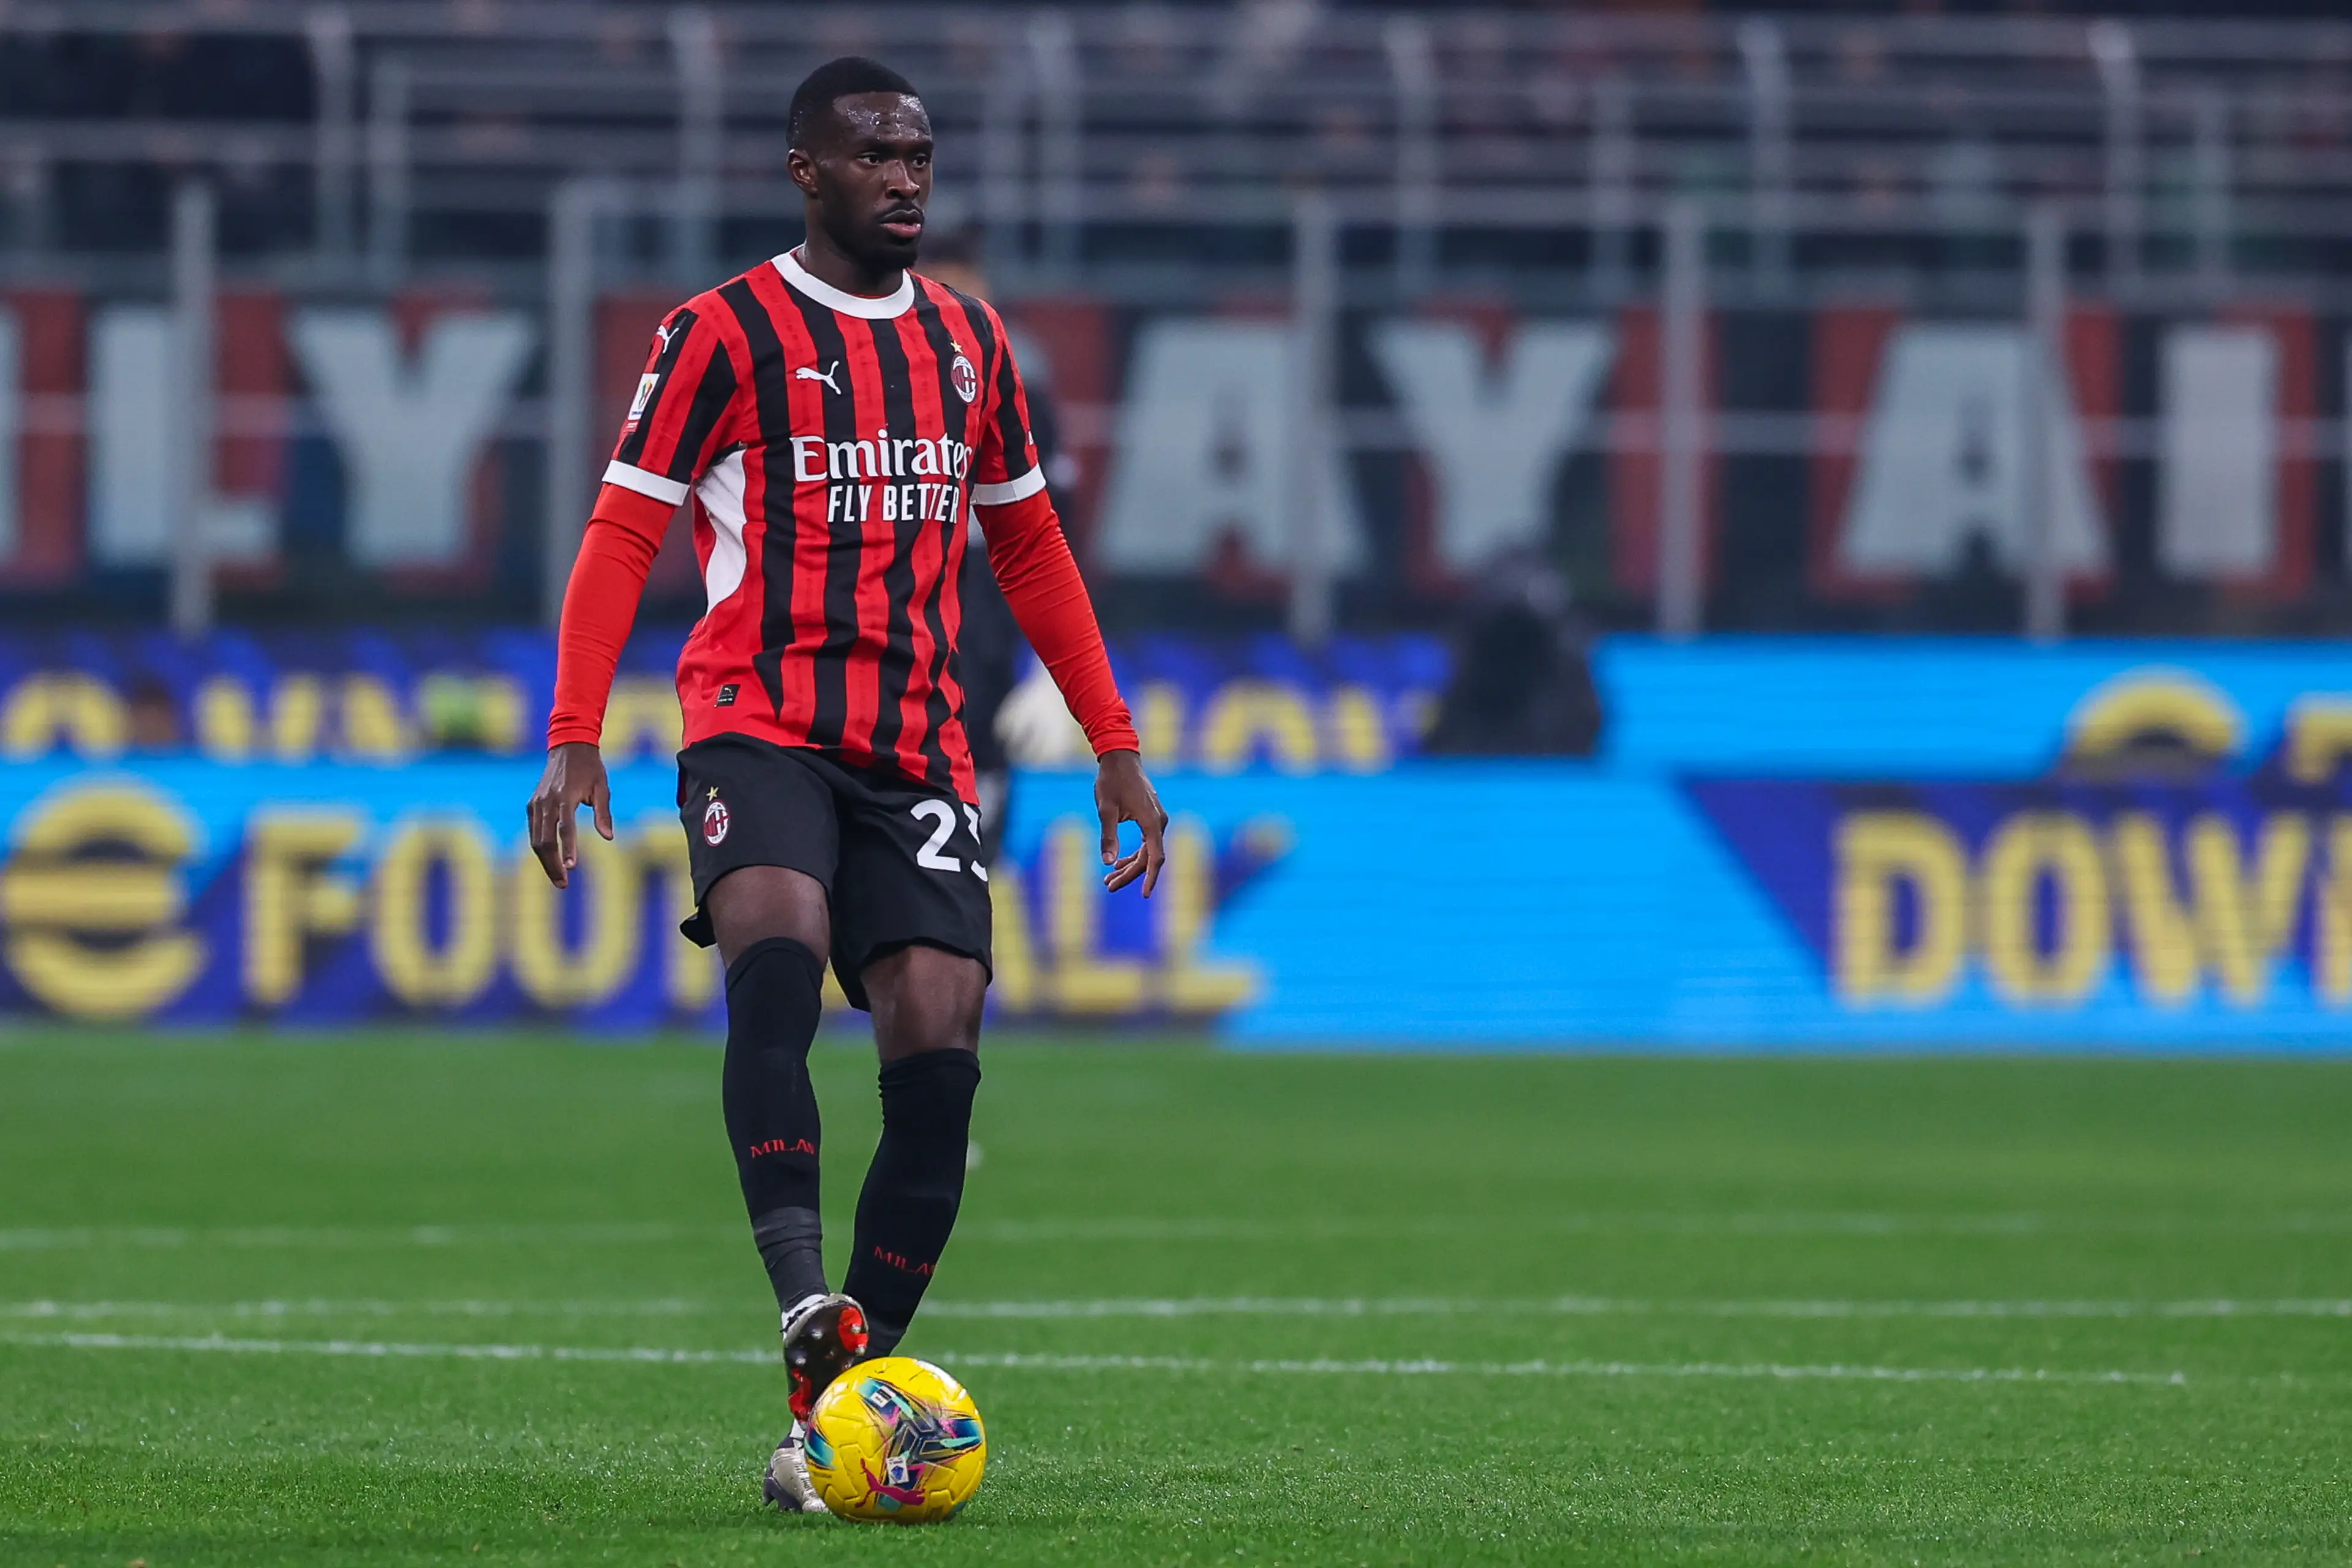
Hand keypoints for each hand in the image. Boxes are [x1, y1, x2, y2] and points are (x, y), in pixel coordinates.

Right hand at [526, 741, 613, 887]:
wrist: (568, 746)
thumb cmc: (590, 768)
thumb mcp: (603, 788)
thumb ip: (604, 814)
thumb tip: (608, 837)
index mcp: (565, 797)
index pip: (565, 829)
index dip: (568, 850)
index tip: (571, 868)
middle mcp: (547, 801)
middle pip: (545, 840)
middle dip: (553, 864)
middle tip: (563, 884)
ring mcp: (536, 803)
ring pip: (536, 839)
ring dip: (545, 861)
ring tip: (558, 878)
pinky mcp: (532, 804)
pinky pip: (534, 831)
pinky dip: (540, 848)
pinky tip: (550, 861)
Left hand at [1095, 749, 1168, 896]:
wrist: (1120, 757)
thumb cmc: (1112, 780)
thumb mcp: (1105, 809)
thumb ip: (1108, 837)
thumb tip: (1108, 863)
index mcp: (1151, 822)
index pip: (1155, 857)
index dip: (1150, 878)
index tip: (1145, 895)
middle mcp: (1159, 822)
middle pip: (1148, 858)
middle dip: (1129, 875)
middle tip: (1108, 887)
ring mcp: (1156, 819)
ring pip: (1146, 851)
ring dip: (1129, 866)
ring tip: (1108, 880)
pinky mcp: (1151, 817)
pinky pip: (1146, 842)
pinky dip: (1133, 854)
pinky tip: (1117, 863)